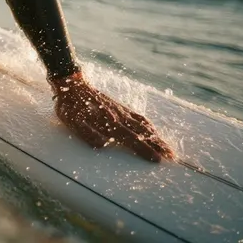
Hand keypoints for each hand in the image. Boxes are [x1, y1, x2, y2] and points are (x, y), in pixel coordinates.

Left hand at [50, 72, 174, 161]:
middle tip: (172, 156)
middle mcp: (118, 117)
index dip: (144, 150)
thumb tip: (103, 144)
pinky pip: (136, 115)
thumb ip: (88, 134)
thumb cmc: (71, 106)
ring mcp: (120, 110)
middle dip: (157, 145)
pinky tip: (152, 128)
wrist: (71, 84)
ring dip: (156, 136)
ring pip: (142, 125)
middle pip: (142, 133)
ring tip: (167, 146)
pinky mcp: (118, 105)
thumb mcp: (73, 122)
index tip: (157, 160)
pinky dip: (147, 123)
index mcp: (109, 123)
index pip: (131, 139)